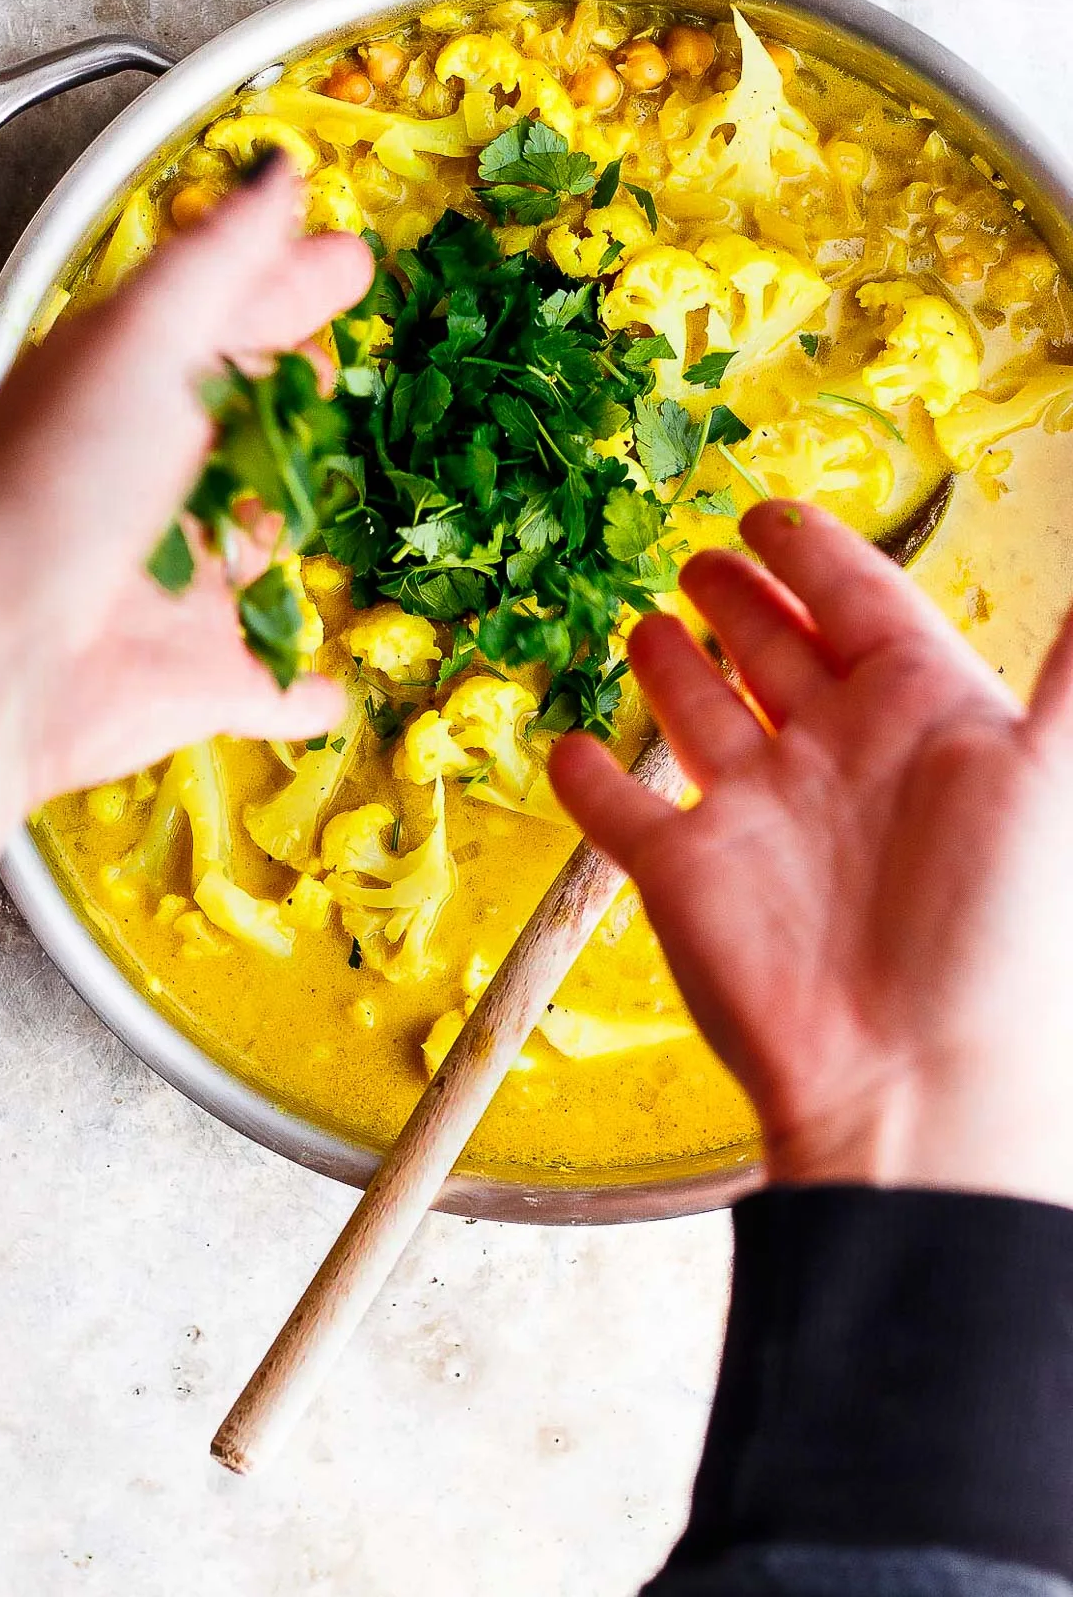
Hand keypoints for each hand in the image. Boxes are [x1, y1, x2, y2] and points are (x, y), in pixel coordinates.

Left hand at [0, 158, 370, 938]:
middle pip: (247, 430)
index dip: (291, 286)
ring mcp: (179, 582)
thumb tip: (277, 176)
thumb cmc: (55, 480)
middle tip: (341, 371)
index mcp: (138, 385)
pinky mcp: (195, 676)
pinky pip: (267, 685)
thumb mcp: (145, 340)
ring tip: (342, 505)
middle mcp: (154, 479)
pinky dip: (298, 690)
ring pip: (255, 551)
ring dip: (293, 532)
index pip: (236, 318)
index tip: (347, 262)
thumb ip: (220, 260)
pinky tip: (321, 685)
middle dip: (298, 401)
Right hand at [551, 501, 1072, 1205]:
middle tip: (701, 557)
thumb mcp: (1055, 781)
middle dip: (740, 602)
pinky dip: (592, 782)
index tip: (771, 515)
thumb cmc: (997, 931)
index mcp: (918, 717)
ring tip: (647, 625)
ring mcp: (754, 814)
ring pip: (702, 716)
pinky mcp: (683, 873)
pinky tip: (573, 748)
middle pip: (777, 651)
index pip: (860, 605)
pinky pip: (622, 815)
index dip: (816, 557)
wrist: (914, 1083)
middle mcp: (834, 755)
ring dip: (673, 670)